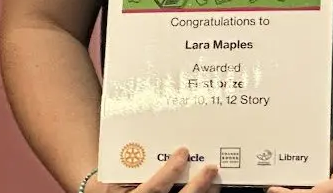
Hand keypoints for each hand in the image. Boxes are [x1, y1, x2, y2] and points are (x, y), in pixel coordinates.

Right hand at [92, 147, 219, 192]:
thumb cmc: (117, 187)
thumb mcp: (117, 179)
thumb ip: (129, 166)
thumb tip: (141, 143)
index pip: (154, 188)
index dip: (169, 172)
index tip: (183, 152)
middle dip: (197, 185)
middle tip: (210, 168)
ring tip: (215, 178)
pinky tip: (211, 190)